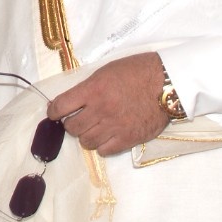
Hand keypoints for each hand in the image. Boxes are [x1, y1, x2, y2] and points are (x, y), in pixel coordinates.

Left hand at [47, 52, 170, 155]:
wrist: (167, 82)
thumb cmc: (137, 71)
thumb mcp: (107, 71)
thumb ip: (89, 86)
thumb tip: (73, 100)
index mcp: (93, 90)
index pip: (61, 106)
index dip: (53, 111)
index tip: (54, 113)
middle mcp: (100, 110)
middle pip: (71, 127)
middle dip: (71, 123)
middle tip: (78, 119)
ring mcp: (114, 127)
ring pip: (86, 141)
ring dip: (86, 135)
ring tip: (93, 128)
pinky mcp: (128, 139)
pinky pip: (104, 151)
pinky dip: (102, 146)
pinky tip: (106, 137)